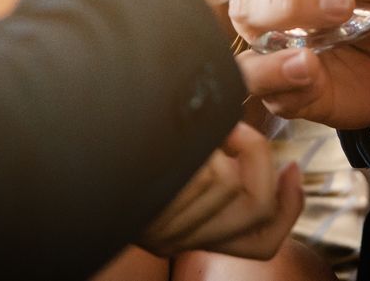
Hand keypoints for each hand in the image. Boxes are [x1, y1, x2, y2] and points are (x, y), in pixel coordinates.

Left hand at [137, 123, 302, 259]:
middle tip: (236, 126)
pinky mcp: (147, 211)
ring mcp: (162, 230)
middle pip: (256, 206)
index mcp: (195, 237)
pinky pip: (196, 171)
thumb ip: (226, 164)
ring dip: (216, 142)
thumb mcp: (182, 164)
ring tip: (192, 127)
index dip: (289, 207)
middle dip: (257, 154)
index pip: (263, 243)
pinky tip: (176, 133)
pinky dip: (195, 142)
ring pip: (226, 181)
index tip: (292, 167)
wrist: (76, 158)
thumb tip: (267, 156)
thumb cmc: (136, 152)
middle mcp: (182, 241)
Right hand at [232, 0, 369, 129]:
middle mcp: (267, 21)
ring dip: (271, 64)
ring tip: (307, 59)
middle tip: (341, 6)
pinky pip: (276, 100)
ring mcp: (275, 62)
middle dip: (285, 8)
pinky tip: (317, 81)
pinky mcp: (291, 98)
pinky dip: (293, 91)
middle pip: (246, 11)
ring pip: (247, 65)